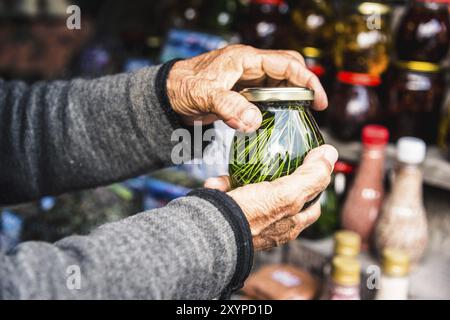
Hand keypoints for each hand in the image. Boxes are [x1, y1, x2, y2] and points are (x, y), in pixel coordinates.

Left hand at [167, 44, 327, 132]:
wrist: (168, 94)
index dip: (307, 80)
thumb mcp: (205, 96)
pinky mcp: (242, 91)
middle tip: (314, 110)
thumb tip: (254, 121)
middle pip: (288, 70)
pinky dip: (276, 106)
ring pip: (278, 84)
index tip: (319, 100)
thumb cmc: (183, 87)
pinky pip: (266, 96)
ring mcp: (246, 78)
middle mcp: (249, 66)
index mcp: (245, 59)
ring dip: (290, 98)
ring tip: (299, 117)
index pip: (286, 63)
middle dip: (303, 87)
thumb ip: (229, 107)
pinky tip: (278, 120)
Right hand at [205, 145, 338, 250]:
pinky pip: (228, 198)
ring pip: (250, 195)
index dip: (314, 186)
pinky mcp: (229, 218)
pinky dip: (223, 188)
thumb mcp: (287, 194)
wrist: (209, 233)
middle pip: (282, 198)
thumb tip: (330, 154)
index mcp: (291, 224)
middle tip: (270, 165)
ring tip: (237, 170)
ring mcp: (250, 223)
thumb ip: (311, 176)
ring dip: (243, 180)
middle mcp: (273, 227)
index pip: (313, 205)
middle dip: (274, 179)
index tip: (308, 167)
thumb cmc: (249, 217)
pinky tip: (216, 183)